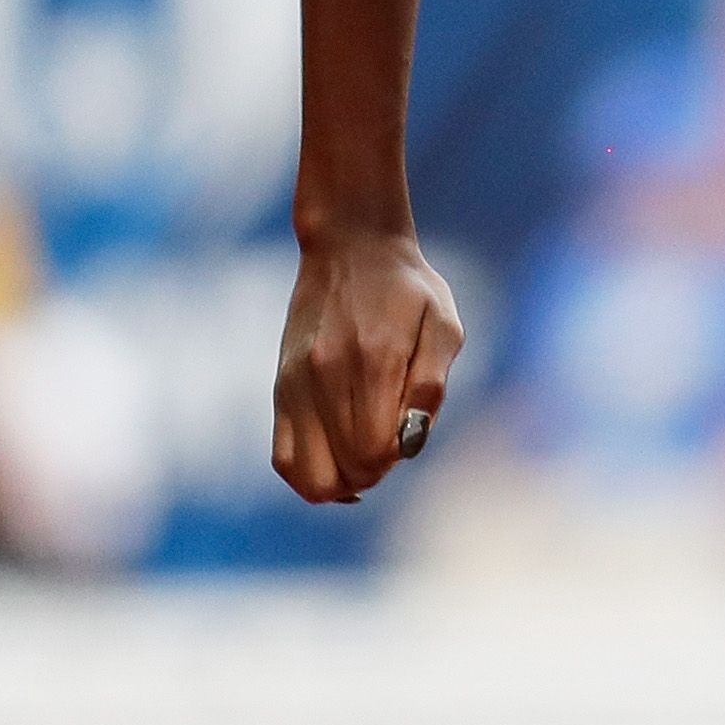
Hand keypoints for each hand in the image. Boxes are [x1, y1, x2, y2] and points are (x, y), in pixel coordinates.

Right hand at [271, 226, 463, 504]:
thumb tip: (409, 442)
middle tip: (388, 437)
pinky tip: (338, 459)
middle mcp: (326, 375)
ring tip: (362, 452)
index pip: (374, 452)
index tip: (404, 431)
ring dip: (344, 480)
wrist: (349, 244)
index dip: (395, 456)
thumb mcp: (443, 325)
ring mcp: (297, 384)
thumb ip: (431, 386)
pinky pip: (285, 461)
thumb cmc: (407, 288)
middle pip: (347, 471)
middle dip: (376, 470)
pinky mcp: (281, 389)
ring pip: (311, 479)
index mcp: (373, 360)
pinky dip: (313, 476)